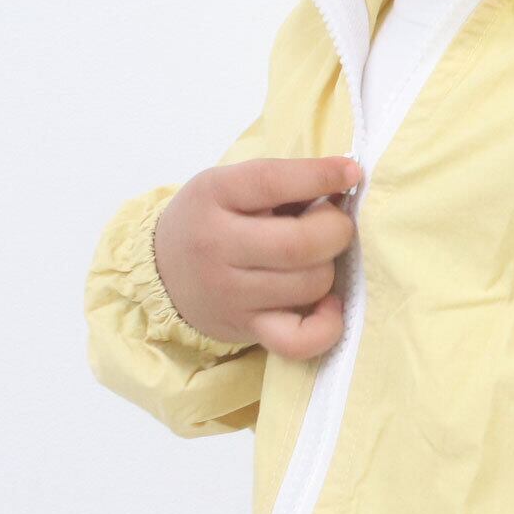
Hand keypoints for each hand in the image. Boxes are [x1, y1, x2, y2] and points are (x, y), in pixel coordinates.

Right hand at [153, 154, 359, 359]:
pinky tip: (328, 304)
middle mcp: (217, 247)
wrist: (162, 273)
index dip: (320, 176)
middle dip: (336, 230)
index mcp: (213, 196)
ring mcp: (231, 295)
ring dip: (329, 269)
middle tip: (334, 226)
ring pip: (309, 285)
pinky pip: (299, 341)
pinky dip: (327, 325)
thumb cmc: (211, 221)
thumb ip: (283, 182)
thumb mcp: (230, 186)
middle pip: (299, 244)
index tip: (352, 173)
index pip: (272, 181)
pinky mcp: (246, 329)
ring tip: (317, 260)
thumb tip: (348, 181)